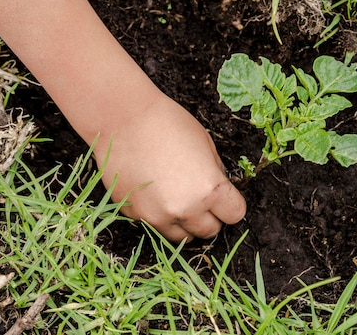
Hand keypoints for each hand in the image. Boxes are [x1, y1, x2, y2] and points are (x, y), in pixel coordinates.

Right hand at [94, 93, 245, 242]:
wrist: (122, 119)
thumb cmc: (168, 124)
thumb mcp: (206, 144)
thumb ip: (216, 173)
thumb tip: (221, 191)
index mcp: (209, 189)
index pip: (235, 215)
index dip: (232, 205)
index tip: (226, 198)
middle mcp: (186, 209)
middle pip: (210, 231)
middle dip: (210, 217)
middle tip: (202, 198)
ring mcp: (158, 216)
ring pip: (182, 237)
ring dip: (186, 222)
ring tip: (178, 198)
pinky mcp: (135, 216)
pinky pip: (155, 226)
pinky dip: (160, 216)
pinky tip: (155, 192)